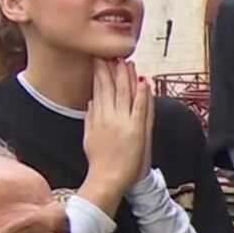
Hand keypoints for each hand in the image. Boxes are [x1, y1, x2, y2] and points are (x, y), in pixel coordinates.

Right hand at [80, 59, 153, 215]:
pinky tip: (144, 81)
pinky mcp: (137, 130)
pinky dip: (143, 94)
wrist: (108, 178)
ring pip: (125, 94)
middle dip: (112, 69)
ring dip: (127, 76)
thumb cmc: (99, 161)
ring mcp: (123, 122)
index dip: (100, 73)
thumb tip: (91, 100)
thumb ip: (90, 117)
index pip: (98, 89)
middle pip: (111, 87)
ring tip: (127, 62)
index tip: (100, 59)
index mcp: (97, 117)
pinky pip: (140, 108)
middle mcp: (109, 117)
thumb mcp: (89, 136)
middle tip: (113, 54)